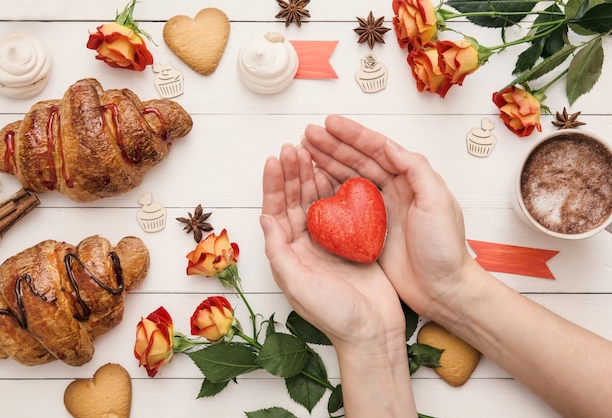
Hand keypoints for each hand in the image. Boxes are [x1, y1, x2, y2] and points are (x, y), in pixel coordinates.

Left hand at [260, 143, 405, 347]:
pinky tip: (334, 171)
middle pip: (294, 201)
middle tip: (292, 146)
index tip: (274, 159)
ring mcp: (330, 242)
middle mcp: (305, 245)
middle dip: (291, 173)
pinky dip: (337, 189)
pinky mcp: (353, 241)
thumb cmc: (333, 314)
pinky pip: (342, 209)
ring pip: (316, 201)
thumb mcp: (297, 284)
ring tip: (308, 151)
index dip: (274, 185)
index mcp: (288, 254)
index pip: (276, 212)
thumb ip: (279, 251)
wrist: (372, 332)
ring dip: (311, 176)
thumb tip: (264, 217)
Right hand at [301, 115, 476, 317]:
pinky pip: (343, 206)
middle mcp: (393, 190)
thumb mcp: (437, 202)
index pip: (377, 150)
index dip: (353, 135)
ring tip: (304, 151)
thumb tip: (388, 145)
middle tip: (307, 134)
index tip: (329, 123)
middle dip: (333, 145)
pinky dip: (327, 192)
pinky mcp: (367, 231)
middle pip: (358, 160)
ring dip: (326, 163)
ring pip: (348, 179)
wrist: (442, 290)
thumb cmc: (444, 248)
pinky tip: (311, 183)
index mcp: (411, 179)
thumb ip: (416, 170)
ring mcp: (379, 211)